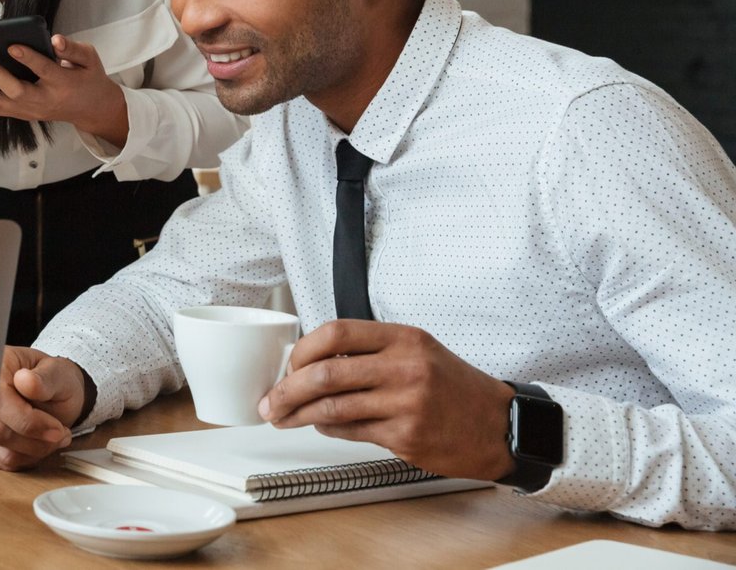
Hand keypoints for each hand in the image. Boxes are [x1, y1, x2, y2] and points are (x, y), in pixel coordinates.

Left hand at [0, 34, 129, 145]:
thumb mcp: (90, 60)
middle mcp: (43, 101)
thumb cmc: (88, 78)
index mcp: (63, 84)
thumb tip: (55, 40)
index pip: (43, 70)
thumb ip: (73, 49)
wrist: (91, 109)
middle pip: (14, 91)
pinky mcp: (21, 115)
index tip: (12, 46)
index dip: (28, 59)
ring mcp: (30, 111)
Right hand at [0, 346, 86, 470]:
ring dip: (37, 450)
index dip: (29, 421)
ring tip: (55, 435)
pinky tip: (40, 443)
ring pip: (3, 452)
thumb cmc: (54, 381)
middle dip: (37, 439)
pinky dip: (30, 458)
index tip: (57, 428)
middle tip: (62, 432)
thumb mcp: (57, 373)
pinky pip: (6, 463)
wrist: (56, 395)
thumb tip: (25, 380)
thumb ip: (44, 379)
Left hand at [258, 320, 515, 479]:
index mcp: (404, 339)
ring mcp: (406, 404)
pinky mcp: (406, 437)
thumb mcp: (418, 351)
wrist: (500, 426)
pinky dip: (328, 430)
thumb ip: (371, 351)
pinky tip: (321, 427)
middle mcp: (405, 368)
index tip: (288, 364)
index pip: (337, 332)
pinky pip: (351, 432)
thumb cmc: (454, 387)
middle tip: (271, 401)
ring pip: (332, 407)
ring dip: (299, 415)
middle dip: (287, 389)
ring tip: (283, 417)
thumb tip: (313, 362)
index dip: (303, 349)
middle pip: (326, 373)